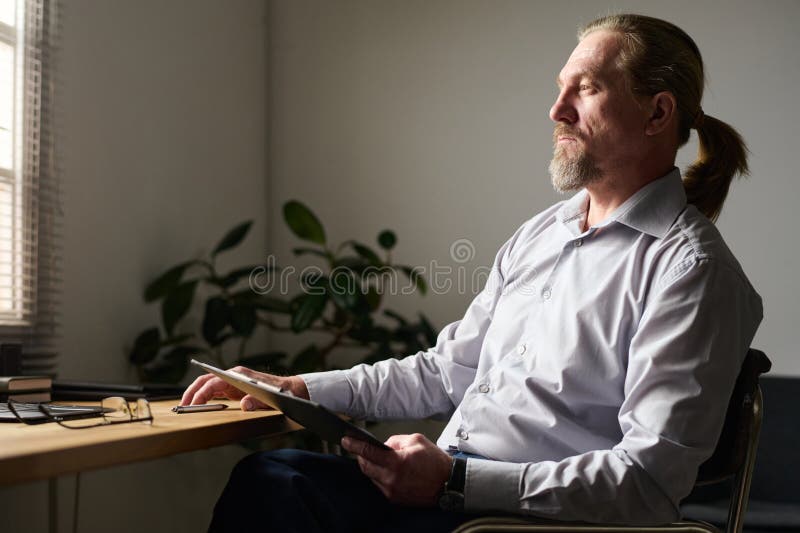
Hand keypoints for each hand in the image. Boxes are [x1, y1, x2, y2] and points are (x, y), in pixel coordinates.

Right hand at [179, 366, 309, 409]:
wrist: (290, 390)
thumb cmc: (280, 393)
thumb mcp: (270, 399)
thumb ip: (257, 402)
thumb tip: (244, 405)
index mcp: (239, 375)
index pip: (214, 382)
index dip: (201, 393)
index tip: (192, 403)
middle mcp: (233, 376)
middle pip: (206, 380)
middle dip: (192, 392)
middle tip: (182, 406)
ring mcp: (233, 381)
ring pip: (208, 384)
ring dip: (196, 393)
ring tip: (186, 406)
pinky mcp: (234, 388)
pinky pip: (214, 391)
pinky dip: (204, 396)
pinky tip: (198, 405)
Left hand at [341, 433, 452, 506]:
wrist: (449, 483)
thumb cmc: (435, 461)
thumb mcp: (416, 440)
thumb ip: (395, 441)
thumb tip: (382, 445)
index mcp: (397, 462)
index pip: (368, 452)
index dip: (354, 445)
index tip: (346, 440)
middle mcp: (392, 479)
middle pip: (365, 466)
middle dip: (361, 456)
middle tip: (361, 449)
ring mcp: (393, 491)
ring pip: (371, 477)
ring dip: (371, 467)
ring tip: (377, 459)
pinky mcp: (395, 499)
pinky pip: (380, 485)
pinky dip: (379, 476)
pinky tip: (386, 470)